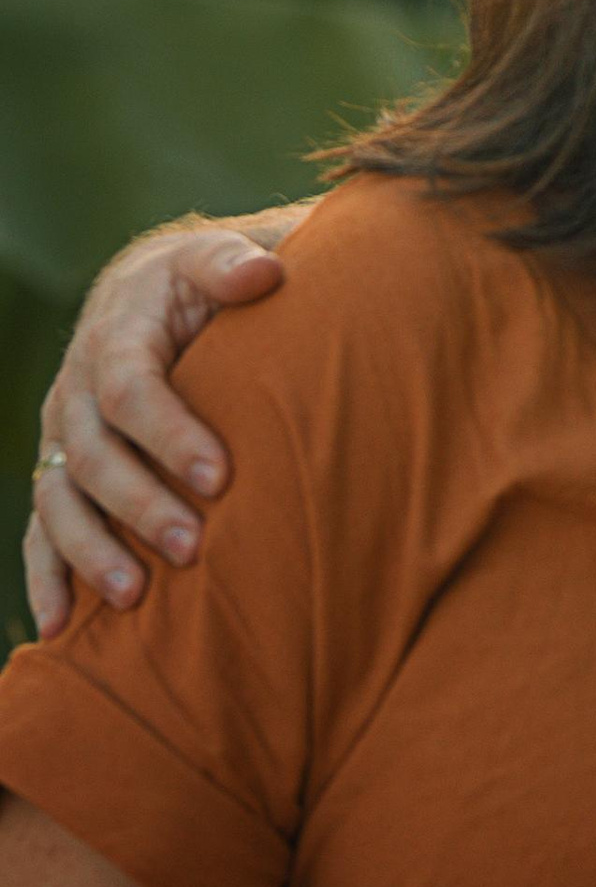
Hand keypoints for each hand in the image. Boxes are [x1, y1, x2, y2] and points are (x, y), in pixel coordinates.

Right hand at [25, 219, 297, 636]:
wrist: (148, 295)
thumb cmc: (199, 284)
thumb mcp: (212, 259)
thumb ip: (232, 263)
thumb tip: (264, 273)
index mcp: (115, 339)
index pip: (131, 390)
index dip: (170, 434)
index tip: (221, 474)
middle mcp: (75, 391)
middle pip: (93, 457)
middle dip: (139, 506)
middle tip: (193, 547)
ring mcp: (61, 438)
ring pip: (59, 502)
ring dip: (91, 552)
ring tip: (135, 598)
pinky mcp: (59, 476)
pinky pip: (41, 531)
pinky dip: (47, 578)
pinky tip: (61, 627)